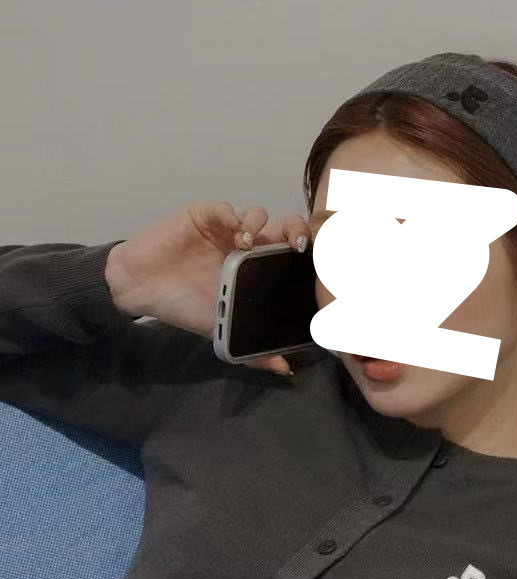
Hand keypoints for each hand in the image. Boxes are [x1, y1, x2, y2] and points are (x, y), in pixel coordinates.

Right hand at [104, 202, 311, 375]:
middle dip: (295, 230)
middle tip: (296, 246)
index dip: (306, 255)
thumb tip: (285, 369)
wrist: (141, 288)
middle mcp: (247, 247)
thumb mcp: (220, 332)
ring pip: (258, 215)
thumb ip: (253, 352)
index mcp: (257, 269)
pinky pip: (226, 209)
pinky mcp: (204, 216)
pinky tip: (232, 231)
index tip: (313, 265)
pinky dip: (233, 216)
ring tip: (246, 245)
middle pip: (283, 228)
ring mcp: (226, 230)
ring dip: (259, 226)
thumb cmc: (182, 306)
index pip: (291, 255)